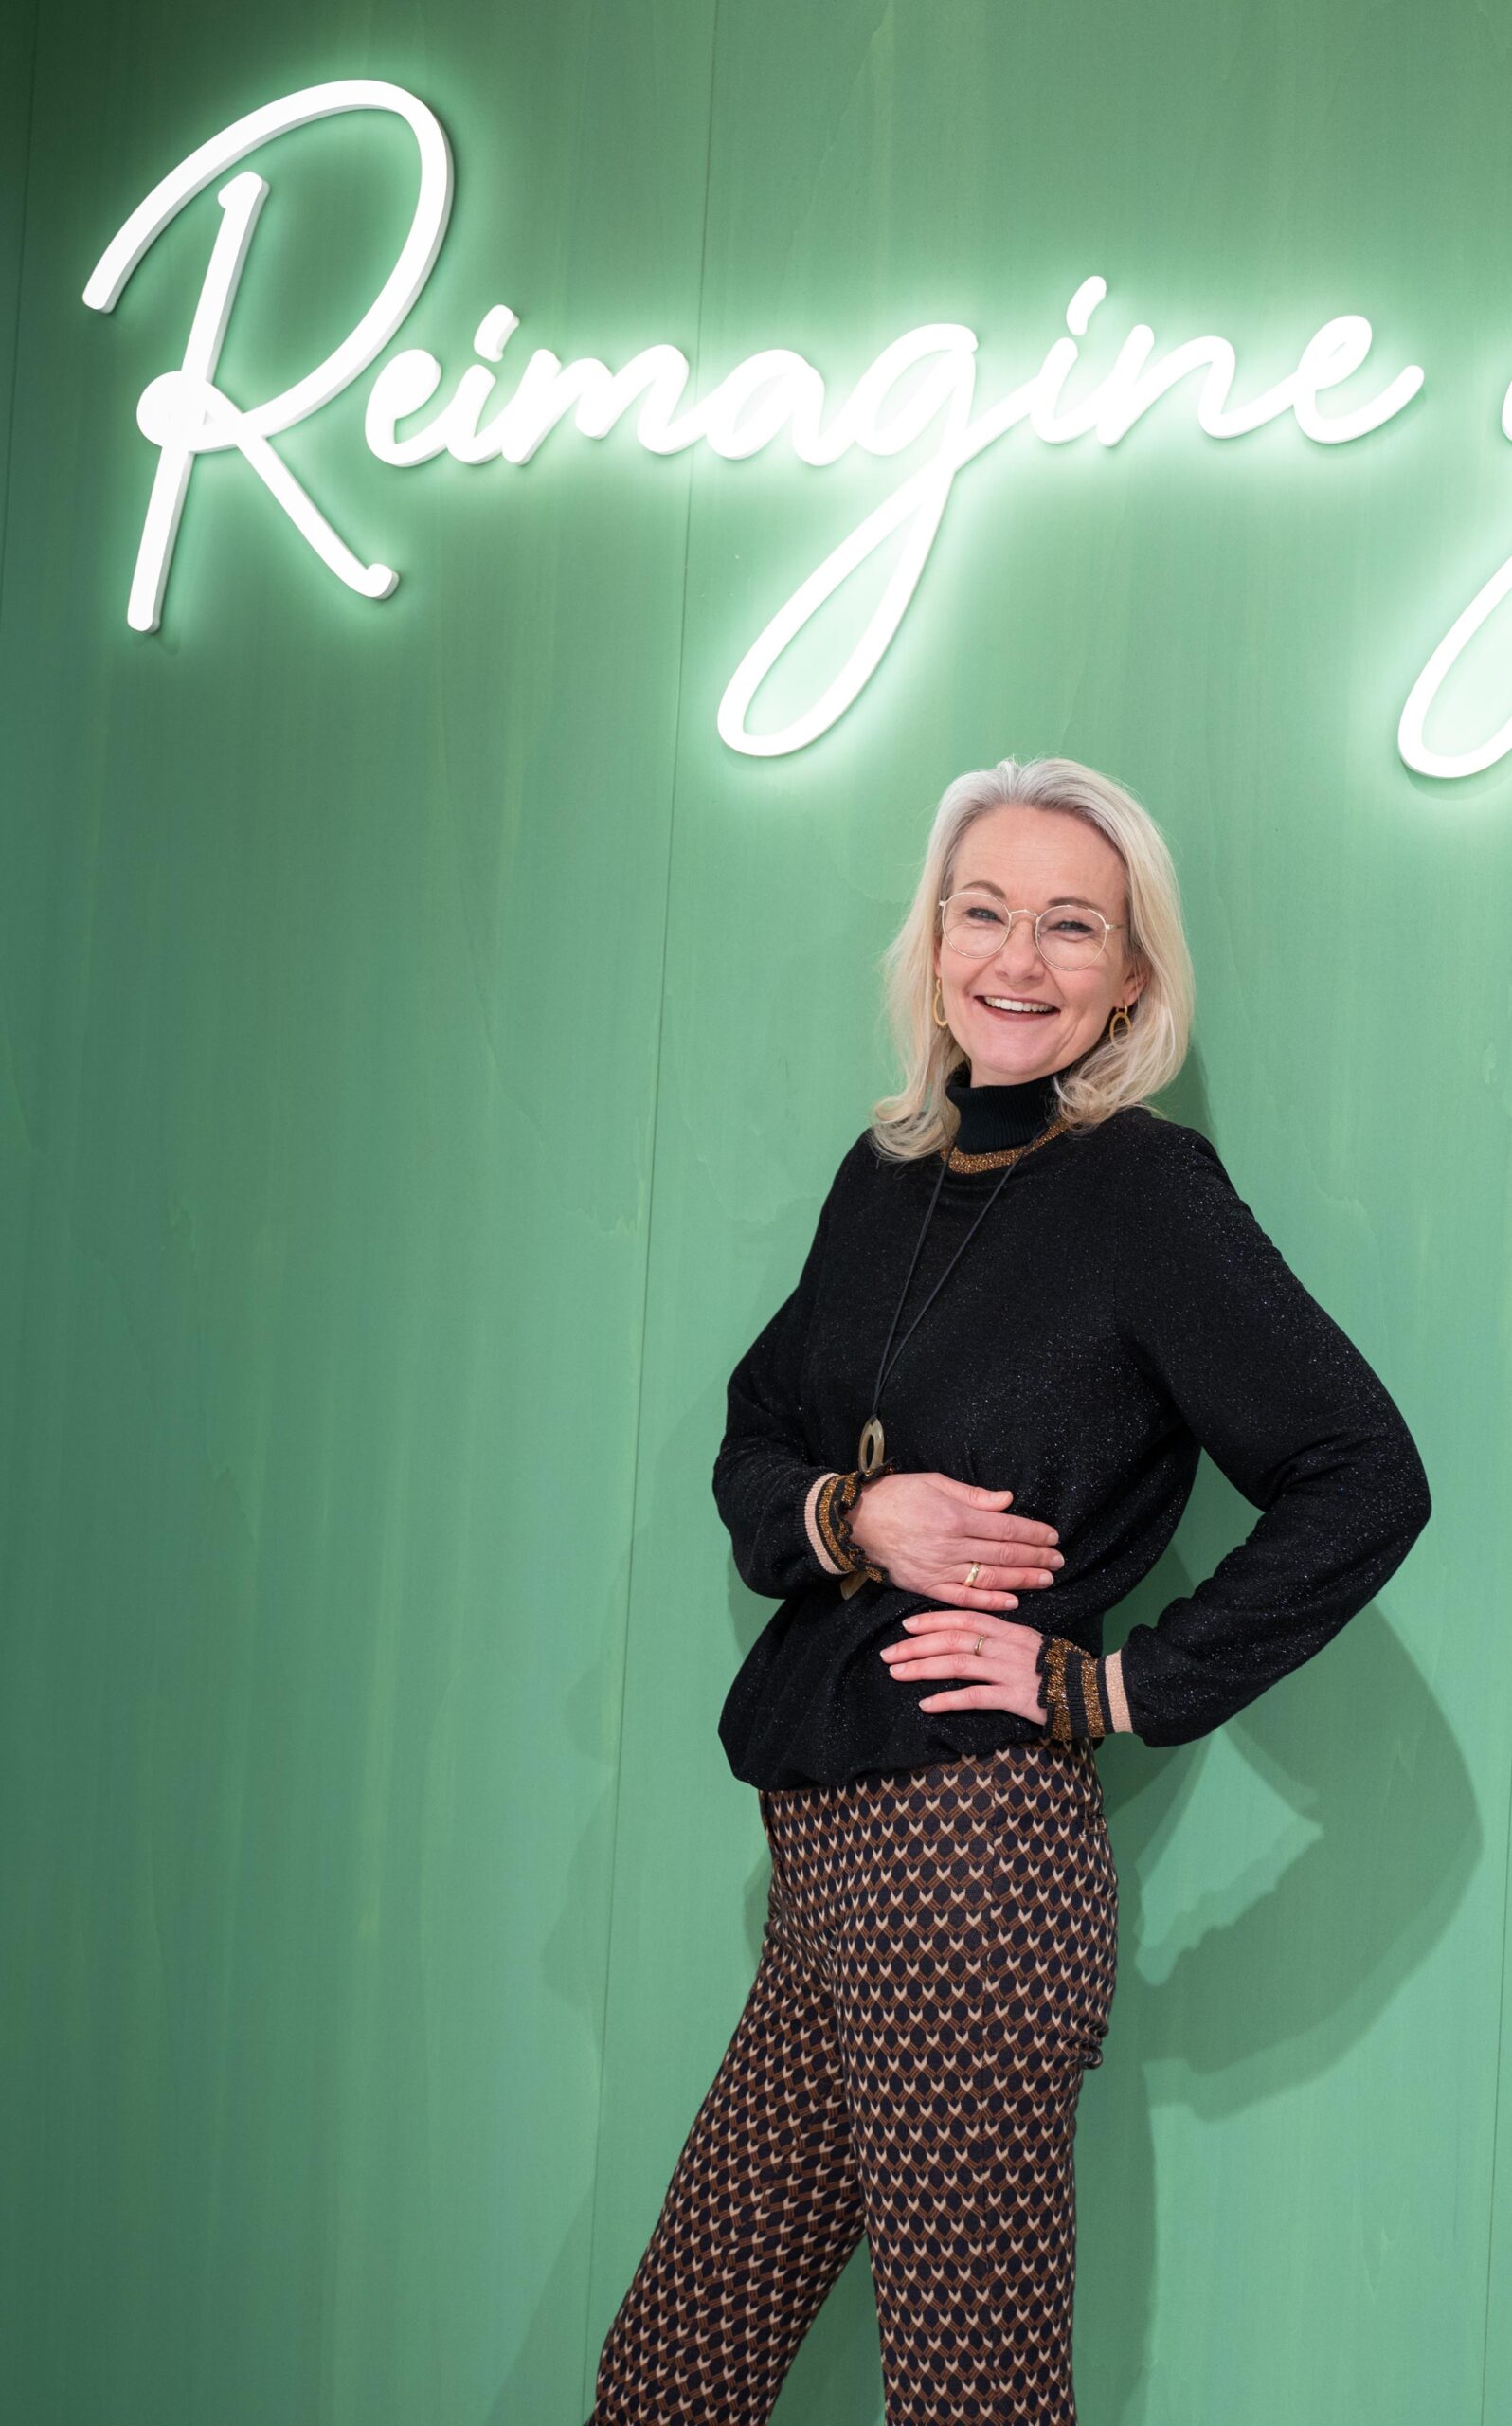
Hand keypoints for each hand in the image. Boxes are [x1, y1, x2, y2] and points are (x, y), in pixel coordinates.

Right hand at [845, 1471, 1063, 1609]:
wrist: (856, 1522)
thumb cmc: (896, 1495)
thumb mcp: (935, 1482)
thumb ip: (974, 1495)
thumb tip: (1007, 1501)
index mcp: (955, 1517)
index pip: (1005, 1528)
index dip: (1033, 1534)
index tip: (1053, 1537)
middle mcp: (951, 1546)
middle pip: (1003, 1555)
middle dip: (1035, 1558)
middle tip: (1058, 1561)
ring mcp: (939, 1569)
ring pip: (989, 1578)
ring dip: (1022, 1580)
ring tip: (1045, 1580)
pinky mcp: (927, 1587)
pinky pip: (964, 1598)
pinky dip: (990, 1601)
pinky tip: (1012, 1601)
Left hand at [878, 1608, 1049, 1723]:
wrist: (1094, 1691)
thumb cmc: (1062, 1667)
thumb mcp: (1032, 1642)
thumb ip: (1004, 1638)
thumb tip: (973, 1637)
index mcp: (1010, 1629)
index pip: (965, 1616)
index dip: (933, 1620)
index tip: (907, 1626)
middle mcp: (1006, 1645)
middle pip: (953, 1638)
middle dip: (917, 1645)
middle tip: (889, 1654)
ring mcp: (1010, 1671)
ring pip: (958, 1664)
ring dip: (923, 1668)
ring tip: (897, 1674)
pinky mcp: (1015, 1698)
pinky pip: (975, 1697)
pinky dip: (948, 1700)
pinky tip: (927, 1704)